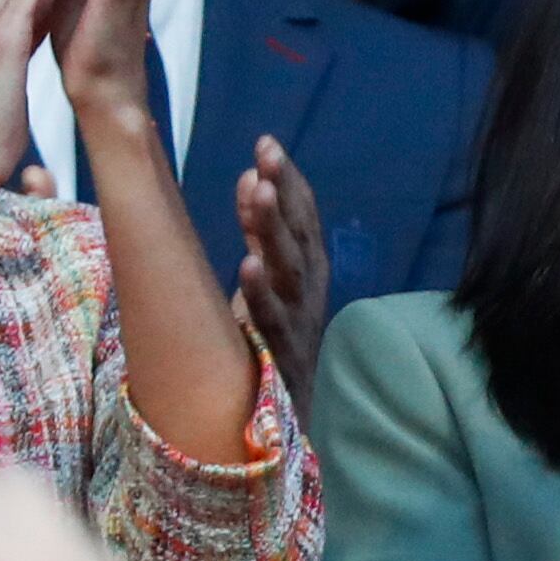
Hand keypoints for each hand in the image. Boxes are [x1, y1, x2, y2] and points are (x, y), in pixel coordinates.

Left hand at [233, 137, 329, 402]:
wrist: (283, 416)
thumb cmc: (270, 336)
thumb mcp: (266, 276)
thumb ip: (259, 230)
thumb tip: (251, 175)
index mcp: (309, 268)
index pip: (303, 215)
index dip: (288, 179)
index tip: (266, 143)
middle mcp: (311, 289)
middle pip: (299, 235)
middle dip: (283, 194)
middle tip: (266, 159)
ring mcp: (299, 320)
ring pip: (289, 268)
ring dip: (274, 229)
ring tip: (258, 194)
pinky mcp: (283, 354)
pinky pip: (272, 320)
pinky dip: (262, 292)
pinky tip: (248, 265)